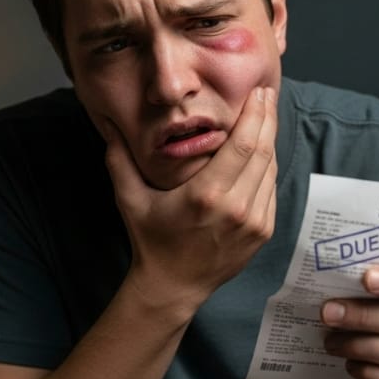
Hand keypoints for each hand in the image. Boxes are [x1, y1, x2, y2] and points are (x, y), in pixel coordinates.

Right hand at [102, 87, 277, 313]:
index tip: (259, 92)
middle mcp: (237, 207)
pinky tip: (260, 153)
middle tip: (267, 94)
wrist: (173, 286)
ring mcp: (254, 222)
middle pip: (264, 151)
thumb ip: (119, 157)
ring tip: (264, 118)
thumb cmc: (150, 240)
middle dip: (268, 118)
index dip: (256, 115)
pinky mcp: (263, 232)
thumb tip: (107, 122)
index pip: (243, 145)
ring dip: (269, 142)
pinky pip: (271, 190)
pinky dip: (267, 169)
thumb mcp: (129, 198)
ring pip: (271, 170)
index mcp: (207, 195)